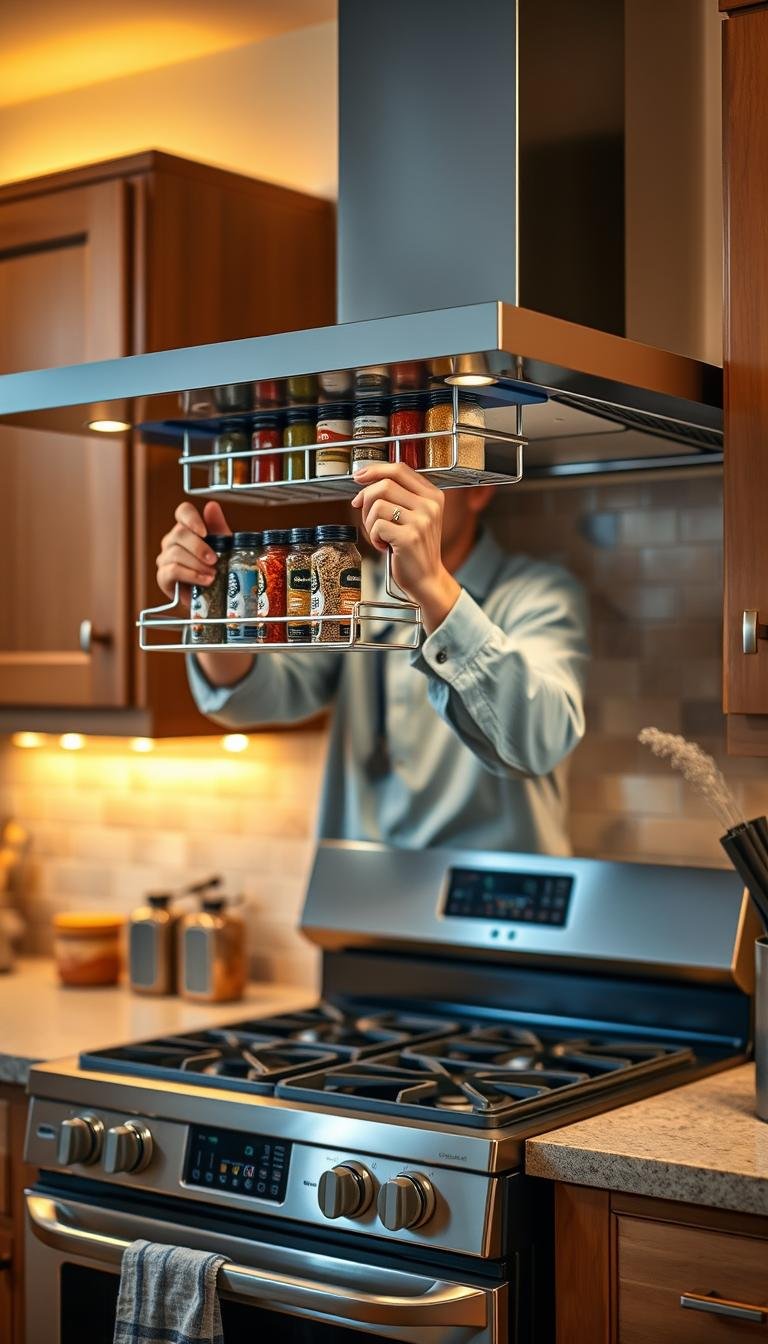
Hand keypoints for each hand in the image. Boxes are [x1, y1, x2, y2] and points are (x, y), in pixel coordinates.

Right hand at [156, 500, 230, 610]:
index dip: (192, 519)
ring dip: (197, 564)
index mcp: (187, 529)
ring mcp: (165, 558)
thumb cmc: (218, 568)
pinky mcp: (163, 577)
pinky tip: (205, 581)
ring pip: (175, 553)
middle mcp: (172, 541)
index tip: (204, 532)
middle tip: (215, 560)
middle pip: (179, 533)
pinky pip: (172, 570)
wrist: (214, 596)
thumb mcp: (223, 546)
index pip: (183, 512)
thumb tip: (212, 506)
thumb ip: (217, 526)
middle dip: (199, 547)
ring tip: (213, 574)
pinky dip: (191, 575)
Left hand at [351, 462, 459, 632]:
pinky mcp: (409, 537)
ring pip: (377, 505)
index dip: (375, 470)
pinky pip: (377, 525)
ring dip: (369, 522)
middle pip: (385, 485)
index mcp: (432, 495)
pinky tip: (384, 545)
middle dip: (366, 499)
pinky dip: (374, 537)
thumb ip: (399, 495)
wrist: (427, 579)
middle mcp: (429, 505)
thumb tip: (365, 481)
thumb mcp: (415, 516)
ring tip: (380, 535)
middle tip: (367, 516)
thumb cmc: (415, 548)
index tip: (359, 477)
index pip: (399, 469)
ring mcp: (421, 521)